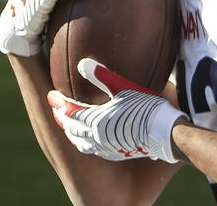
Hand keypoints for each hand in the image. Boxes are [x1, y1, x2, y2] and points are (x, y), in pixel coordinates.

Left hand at [47, 58, 186, 163]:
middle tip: (56, 109)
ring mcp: (107, 148)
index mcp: (96, 121)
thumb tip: (82, 63)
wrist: (165, 133)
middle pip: (73, 129)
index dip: (59, 103)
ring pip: (81, 142)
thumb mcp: (124, 87)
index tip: (51, 95)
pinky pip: (94, 150)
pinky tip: (91, 139)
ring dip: (72, 133)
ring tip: (69, 125)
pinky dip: (85, 142)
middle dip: (62, 118)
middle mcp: (97, 137)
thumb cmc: (146, 108)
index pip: (71, 111)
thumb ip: (103, 75)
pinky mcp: (117, 153)